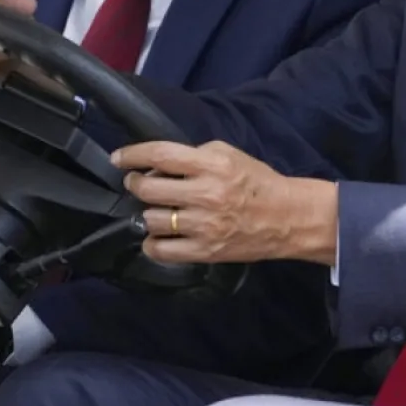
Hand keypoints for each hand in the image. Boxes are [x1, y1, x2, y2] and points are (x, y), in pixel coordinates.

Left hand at [112, 140, 337, 266]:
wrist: (286, 217)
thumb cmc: (256, 181)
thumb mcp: (229, 155)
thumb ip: (194, 156)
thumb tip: (158, 165)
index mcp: (212, 165)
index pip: (161, 156)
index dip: (134, 155)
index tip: (118, 158)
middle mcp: (205, 195)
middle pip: (149, 189)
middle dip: (135, 184)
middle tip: (136, 183)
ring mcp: (203, 226)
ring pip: (151, 219)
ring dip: (147, 213)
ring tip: (157, 209)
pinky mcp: (205, 251)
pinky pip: (161, 250)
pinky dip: (152, 242)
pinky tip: (157, 235)